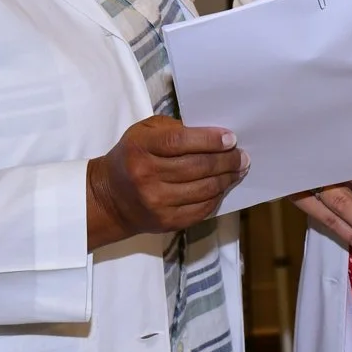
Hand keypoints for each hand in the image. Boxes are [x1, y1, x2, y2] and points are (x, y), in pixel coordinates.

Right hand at [87, 117, 247, 249]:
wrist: (109, 198)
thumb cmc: (133, 156)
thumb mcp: (144, 132)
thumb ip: (174, 129)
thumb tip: (212, 135)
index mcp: (140, 148)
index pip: (180, 142)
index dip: (209, 140)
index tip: (231, 138)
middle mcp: (146, 176)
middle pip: (197, 167)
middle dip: (226, 160)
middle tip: (242, 155)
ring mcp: (156, 202)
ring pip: (203, 189)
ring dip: (227, 178)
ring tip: (239, 169)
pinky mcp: (165, 222)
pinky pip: (200, 209)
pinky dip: (216, 197)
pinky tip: (223, 187)